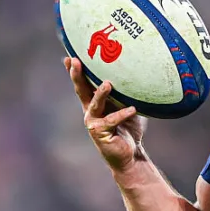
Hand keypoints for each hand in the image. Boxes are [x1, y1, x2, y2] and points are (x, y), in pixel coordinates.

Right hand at [64, 57, 147, 172]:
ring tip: (108, 84)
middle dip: (77, 75)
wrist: (130, 154)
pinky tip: (132, 109)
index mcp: (95, 103)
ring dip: (100, 94)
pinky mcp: (100, 133)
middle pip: (81, 90)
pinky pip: (111, 121)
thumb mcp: (128, 106)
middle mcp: (90, 111)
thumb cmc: (129, 128)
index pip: (84, 83)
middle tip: (75, 61)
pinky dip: (122, 114)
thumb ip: (128, 93)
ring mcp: (93, 122)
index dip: (75, 71)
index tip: (69, 56)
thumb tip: (140, 72)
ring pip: (94, 104)